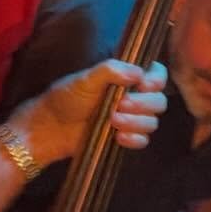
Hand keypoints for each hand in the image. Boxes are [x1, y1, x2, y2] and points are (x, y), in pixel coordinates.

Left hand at [10, 59, 167, 166]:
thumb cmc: (66, 97)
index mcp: (125, 78)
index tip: (144, 85)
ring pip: (152, 122)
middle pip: (158, 101)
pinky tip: (119, 137)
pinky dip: (134, 139)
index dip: (156, 80)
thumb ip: (110, 70)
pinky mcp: (125, 137)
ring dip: (136, 122)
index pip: (156, 75)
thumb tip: (138, 72)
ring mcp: (130, 119)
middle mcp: (132, 97)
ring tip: (113, 120)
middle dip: (143, 104)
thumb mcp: (85, 79)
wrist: (51, 127)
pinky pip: (143, 141)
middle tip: (121, 104)